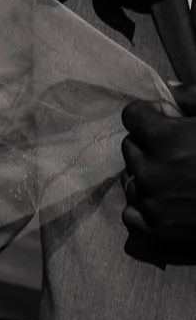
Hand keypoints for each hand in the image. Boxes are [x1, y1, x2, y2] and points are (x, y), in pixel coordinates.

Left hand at [121, 87, 195, 249]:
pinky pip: (131, 213)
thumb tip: (169, 91)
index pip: (132, 115)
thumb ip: (193, 97)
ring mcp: (153, 203)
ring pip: (131, 179)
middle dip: (149, 141)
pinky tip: (167, 198)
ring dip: (147, 173)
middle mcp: (152, 172)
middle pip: (130, 146)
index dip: (153, 113)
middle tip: (179, 147)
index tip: (172, 118)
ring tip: (177, 174)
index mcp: (165, 140)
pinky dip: (144, 204)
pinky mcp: (159, 228)